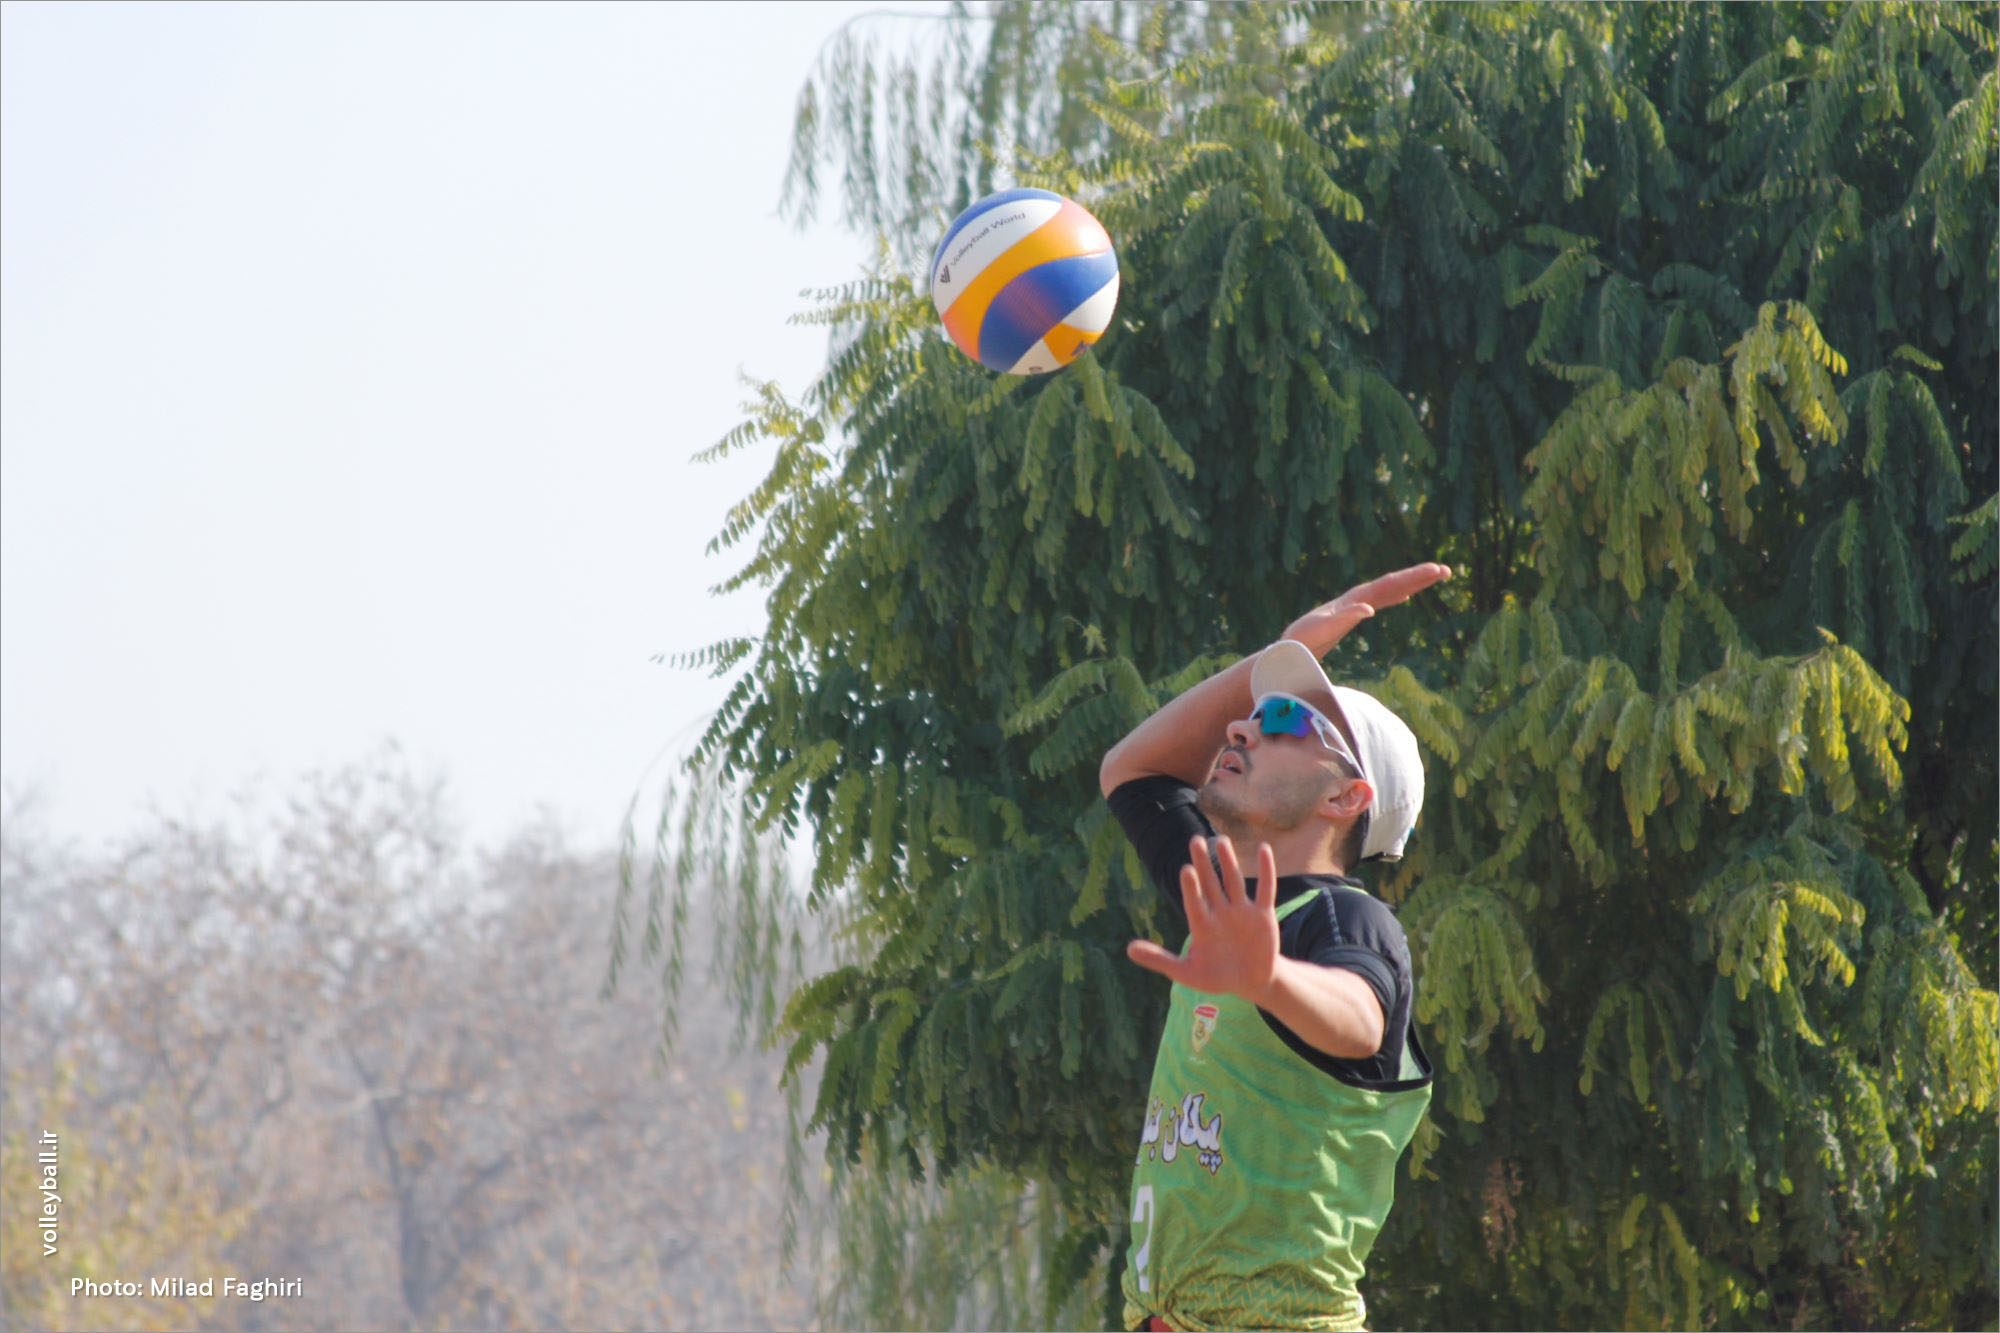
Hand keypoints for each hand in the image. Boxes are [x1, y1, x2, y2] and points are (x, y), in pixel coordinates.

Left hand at [1126, 836, 1279, 1001]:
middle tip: (1195, 840)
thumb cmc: (1216, 977)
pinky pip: (1266, 889)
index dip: (1191, 887)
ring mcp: (1241, 911)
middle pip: (1210, 884)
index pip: (1194, 902)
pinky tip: (1263, 848)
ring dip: (1228, 861)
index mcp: (1201, 924)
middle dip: (1204, 864)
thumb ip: (1160, 959)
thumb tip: (1127, 949)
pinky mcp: (1263, 914)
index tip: (1185, 869)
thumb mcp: (1187, 973)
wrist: (1251, 982)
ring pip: (1234, 881)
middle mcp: (1220, 912)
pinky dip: (1266, 870)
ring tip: (1221, 841)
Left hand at [1281, 562, 1452, 657]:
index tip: (1434, 571)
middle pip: (1392, 582)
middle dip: (1418, 576)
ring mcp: (1355, 604)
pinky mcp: (1353, 613)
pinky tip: (1404, 596)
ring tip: (1434, 576)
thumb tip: (1369, 609)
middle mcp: (1355, 598)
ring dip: (1411, 583)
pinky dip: (1396, 595)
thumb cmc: (1302, 641)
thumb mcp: (1320, 631)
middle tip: (1446, 570)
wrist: (1287, 647)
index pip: (1388, 585)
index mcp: (1352, 600)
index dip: (1412, 578)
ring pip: (1389, 590)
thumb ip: (1343, 618)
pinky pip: (1381, 601)